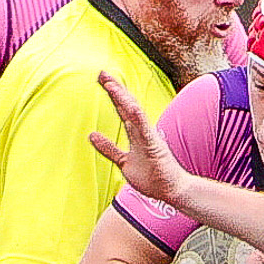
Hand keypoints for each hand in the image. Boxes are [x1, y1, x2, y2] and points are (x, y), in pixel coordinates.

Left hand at [89, 72, 191, 205]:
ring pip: (134, 114)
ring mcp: (149, 138)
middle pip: (127, 105)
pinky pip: (146, 131)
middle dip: (115, 89)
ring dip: (122, 98)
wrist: (171, 190)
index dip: (113, 94)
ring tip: (110, 85)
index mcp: (136, 134)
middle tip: (102, 73)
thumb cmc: (152, 176)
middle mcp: (142, 132)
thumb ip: (109, 148)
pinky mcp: (154, 148)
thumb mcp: (123, 161)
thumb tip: (92, 136)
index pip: (122, 109)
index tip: (102, 79)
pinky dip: (139, 118)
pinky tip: (132, 107)